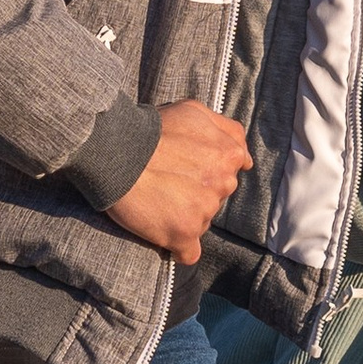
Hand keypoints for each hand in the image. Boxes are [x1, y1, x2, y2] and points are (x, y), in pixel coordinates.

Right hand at [104, 100, 251, 263]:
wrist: (116, 151)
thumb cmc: (152, 129)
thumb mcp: (195, 111)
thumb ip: (227, 130)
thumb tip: (246, 160)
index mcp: (229, 155)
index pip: (228, 171)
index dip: (204, 170)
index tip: (183, 168)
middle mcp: (224, 184)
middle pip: (215, 197)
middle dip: (195, 192)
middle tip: (166, 181)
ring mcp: (206, 211)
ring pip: (201, 222)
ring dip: (183, 215)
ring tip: (157, 200)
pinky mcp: (185, 234)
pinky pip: (188, 252)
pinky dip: (178, 247)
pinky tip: (163, 233)